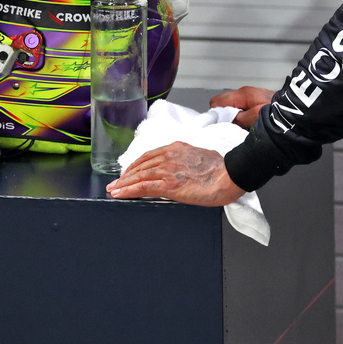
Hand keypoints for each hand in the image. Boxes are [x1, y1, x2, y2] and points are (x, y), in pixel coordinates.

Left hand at [106, 142, 244, 206]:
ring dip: (123, 184)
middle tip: (115, 183)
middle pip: (141, 166)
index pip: (149, 156)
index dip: (136, 165)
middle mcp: (169, 156)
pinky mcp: (169, 185)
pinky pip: (143, 187)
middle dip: (125, 175)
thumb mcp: (199, 156)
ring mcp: (167, 170)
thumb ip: (186, 160)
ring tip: (113, 190)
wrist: (229, 175)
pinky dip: (128, 191)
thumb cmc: (221, 168)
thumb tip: (183, 168)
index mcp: (176, 148)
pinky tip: (120, 194)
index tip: (129, 172)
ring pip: (138, 176)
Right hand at [209, 86, 274, 128]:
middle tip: (229, 127)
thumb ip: (239, 118)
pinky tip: (247, 124)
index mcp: (241, 94)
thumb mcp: (255, 117)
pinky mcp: (255, 101)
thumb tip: (227, 120)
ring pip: (232, 107)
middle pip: (223, 104)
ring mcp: (249, 96)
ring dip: (233, 117)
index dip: (216, 114)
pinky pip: (241, 109)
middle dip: (224, 115)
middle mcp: (243, 93)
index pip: (216, 102)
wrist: (295, 109)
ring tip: (239, 127)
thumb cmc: (275, 112)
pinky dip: (241, 116)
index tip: (220, 125)